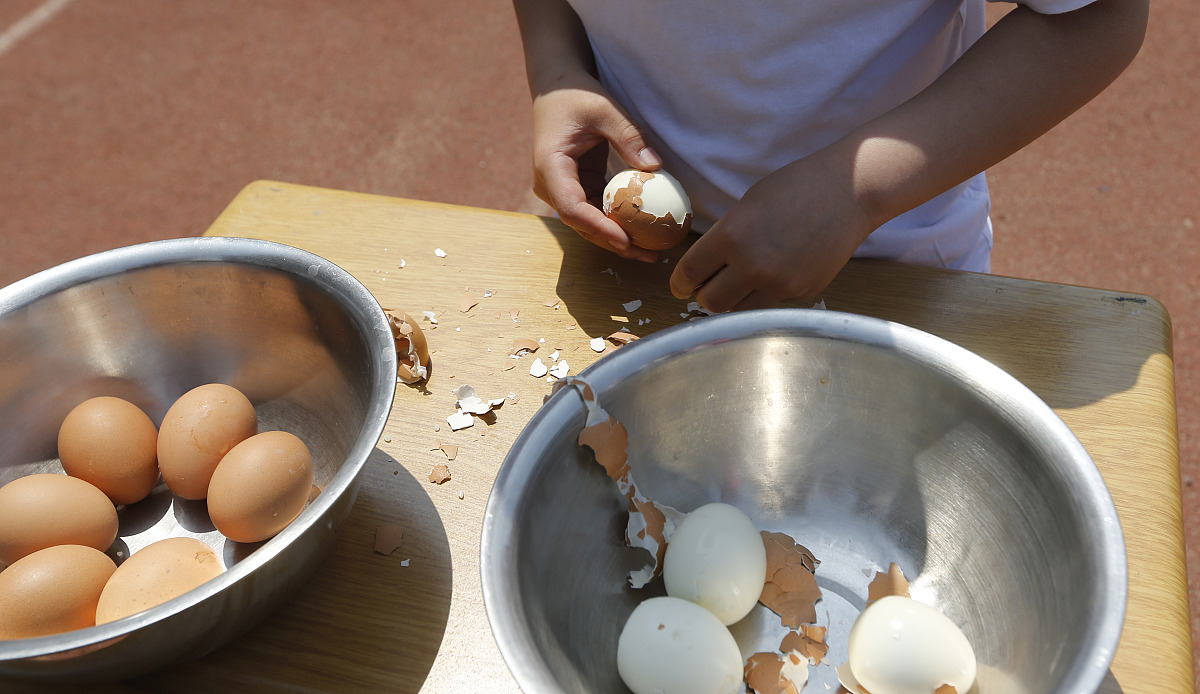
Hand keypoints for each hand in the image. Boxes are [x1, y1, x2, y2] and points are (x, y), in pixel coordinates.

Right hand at [530, 80, 661, 261]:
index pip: (572, 207)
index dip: (599, 227)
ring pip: (589, 223)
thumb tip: (654, 167)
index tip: (626, 240)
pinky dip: (617, 222)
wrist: (557, 88)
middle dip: (615, 242)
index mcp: (550, 167)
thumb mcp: (604, 109)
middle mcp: (550, 185)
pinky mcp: (575, 188)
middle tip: (649, 255)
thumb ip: (628, 136)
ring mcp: (561, 189)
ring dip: (618, 238)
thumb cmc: (577, 94)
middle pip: (581, 224)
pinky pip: (596, 211)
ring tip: (651, 251)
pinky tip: (643, 232)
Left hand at [669, 151, 876, 311]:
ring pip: (738, 311)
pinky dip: (762, 296)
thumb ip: (723, 238)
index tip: (680, 287)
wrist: (848, 191)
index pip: (689, 274)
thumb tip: (703, 268)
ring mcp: (780, 283)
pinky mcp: (801, 293)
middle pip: (710, 302)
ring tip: (739, 283)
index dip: (679, 284)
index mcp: (731, 236)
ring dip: (733, 301)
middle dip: (705, 295)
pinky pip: (768, 305)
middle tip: (710, 285)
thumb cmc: (794, 189)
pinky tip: (773, 274)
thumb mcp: (745, 207)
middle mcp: (753, 265)